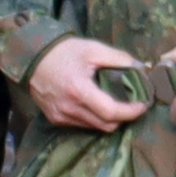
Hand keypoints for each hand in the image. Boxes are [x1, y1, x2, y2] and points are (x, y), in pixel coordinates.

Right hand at [31, 38, 146, 129]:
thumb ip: (119, 58)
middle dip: (123, 117)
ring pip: (95, 127)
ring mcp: (61, 116)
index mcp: (79, 90)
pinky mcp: (56, 119)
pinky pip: (82, 125)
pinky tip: (95, 104)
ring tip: (116, 103)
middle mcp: (69, 108)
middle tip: (133, 104)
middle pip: (106, 125)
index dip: (131, 112)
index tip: (143, 105)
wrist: (32, 58)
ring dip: (109, 119)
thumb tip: (141, 69)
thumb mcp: (93, 49)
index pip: (111, 112)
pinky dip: (94, 118)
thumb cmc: (64, 52)